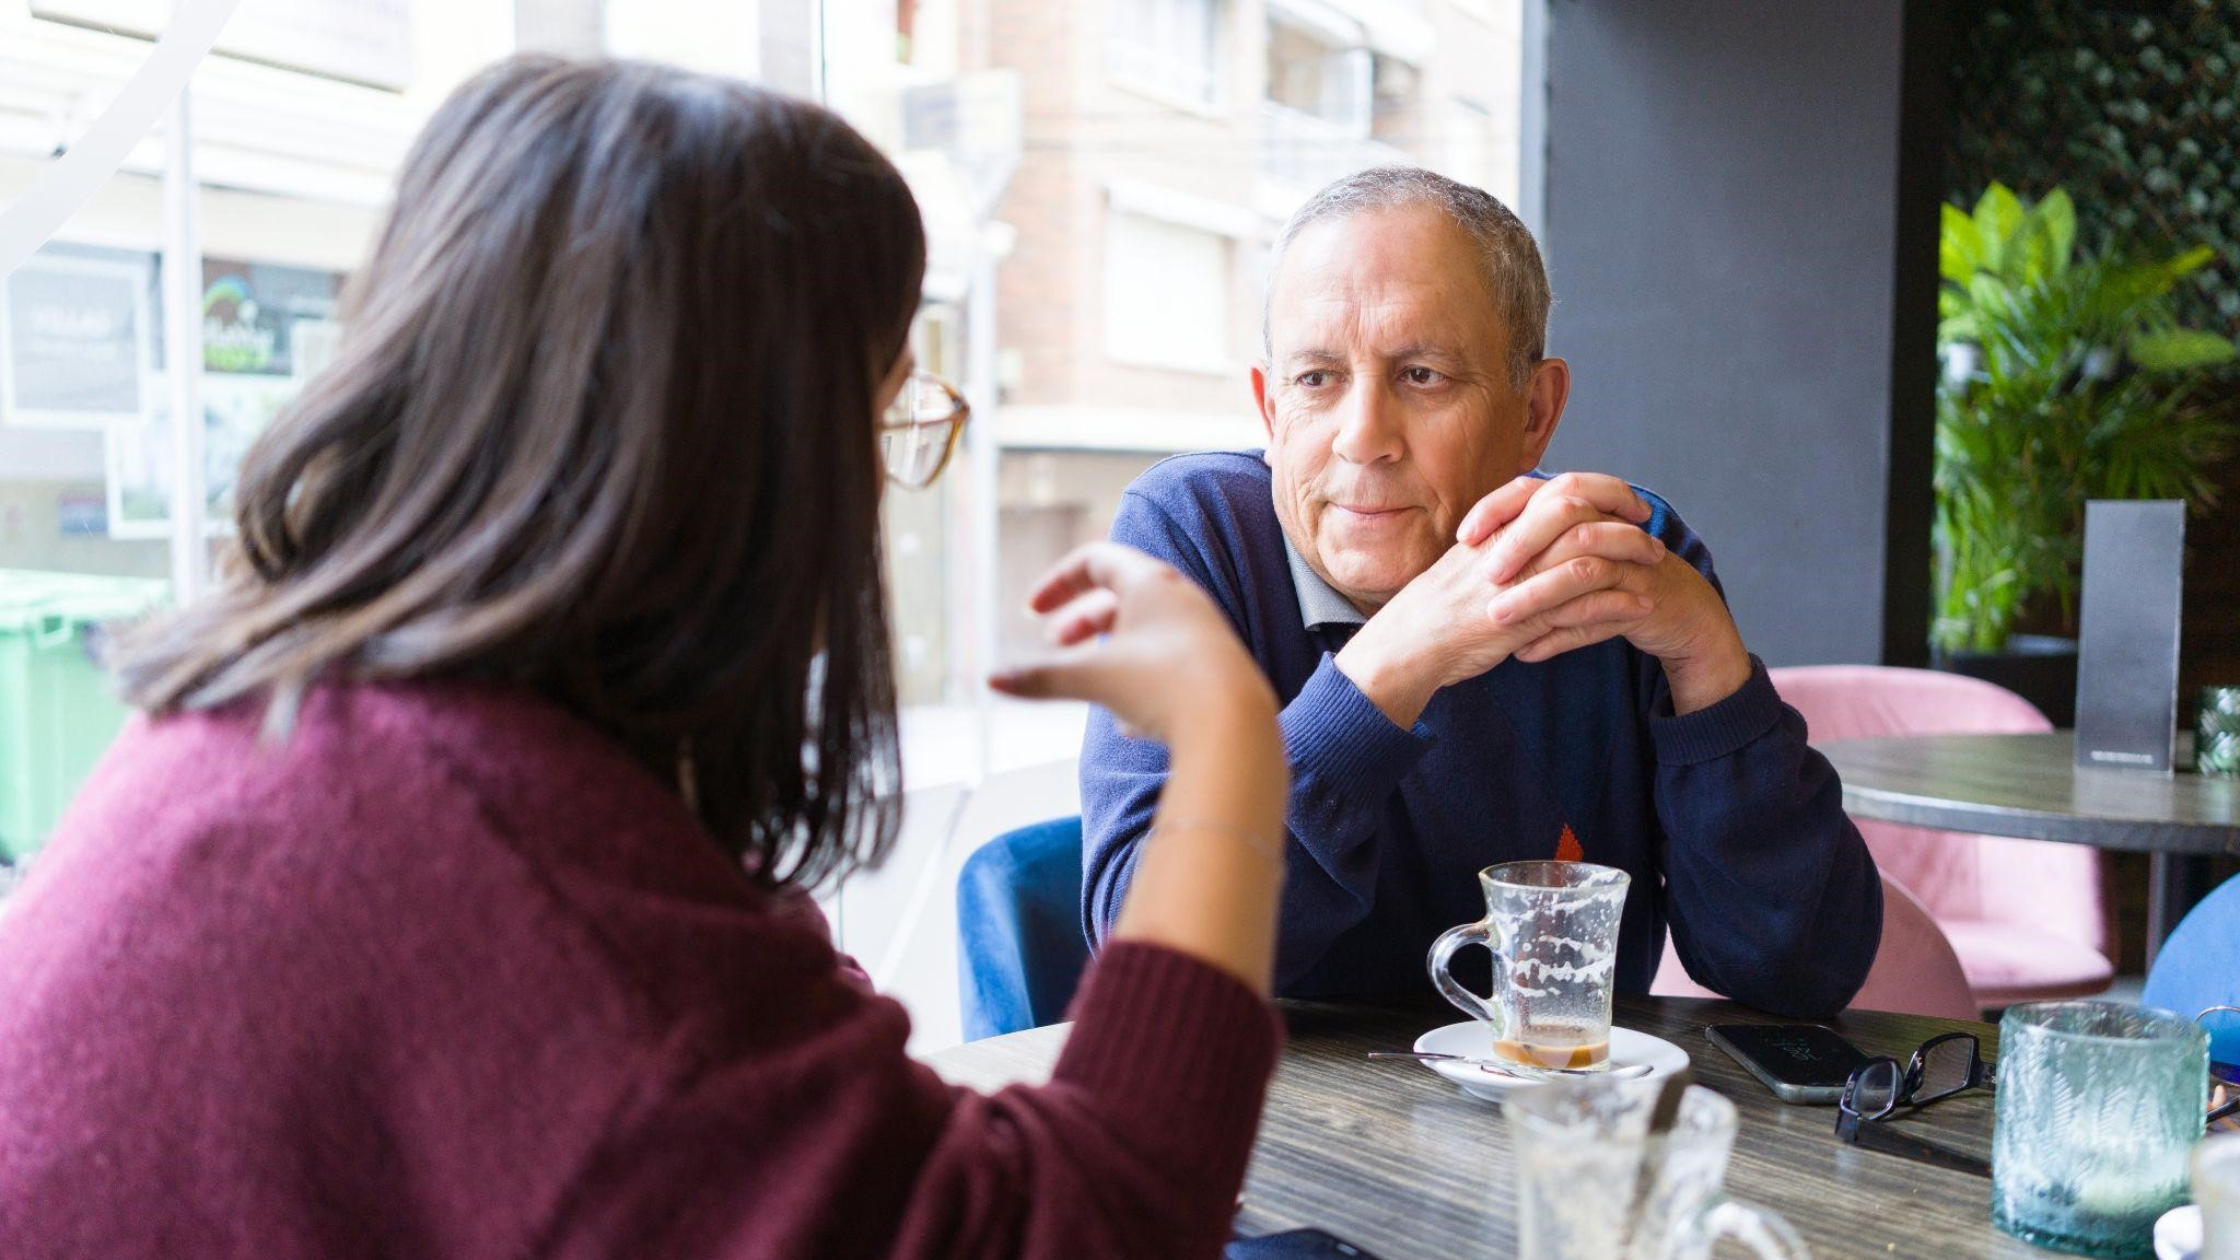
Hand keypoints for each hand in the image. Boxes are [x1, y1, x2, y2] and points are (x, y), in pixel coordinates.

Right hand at [990, 543, 1276, 745]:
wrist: (1236, 727)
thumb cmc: (1165, 688)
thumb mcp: (1094, 679)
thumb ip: (1041, 678)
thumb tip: (989, 680)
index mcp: (1150, 582)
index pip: (1096, 559)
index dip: (1058, 581)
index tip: (1032, 611)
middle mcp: (1181, 597)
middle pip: (1120, 594)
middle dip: (1081, 618)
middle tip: (1054, 643)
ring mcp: (1202, 631)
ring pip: (1144, 631)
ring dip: (1109, 652)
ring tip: (1092, 688)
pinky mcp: (1216, 666)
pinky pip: (1168, 663)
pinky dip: (1140, 680)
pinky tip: (1131, 725)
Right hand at [1334, 474, 1664, 725]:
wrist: (1409, 645)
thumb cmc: (1436, 606)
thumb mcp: (1468, 558)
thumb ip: (1503, 537)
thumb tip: (1536, 521)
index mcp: (1497, 526)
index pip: (1556, 486)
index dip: (1598, 486)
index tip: (1623, 499)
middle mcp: (1509, 545)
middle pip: (1578, 505)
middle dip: (1621, 509)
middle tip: (1648, 522)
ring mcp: (1518, 579)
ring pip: (1587, 549)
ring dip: (1629, 551)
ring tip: (1655, 560)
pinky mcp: (1525, 618)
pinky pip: (1582, 602)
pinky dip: (1618, 601)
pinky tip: (1642, 603)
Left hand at [1462, 472, 1751, 713]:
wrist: (1679, 614)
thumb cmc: (1615, 583)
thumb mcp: (1571, 559)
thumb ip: (1531, 549)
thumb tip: (1471, 554)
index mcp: (1585, 510)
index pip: (1536, 488)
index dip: (1499, 507)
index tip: (1465, 535)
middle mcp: (1609, 527)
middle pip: (1563, 516)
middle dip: (1520, 545)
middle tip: (1487, 575)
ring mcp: (1630, 563)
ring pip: (1582, 570)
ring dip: (1537, 597)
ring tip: (1498, 620)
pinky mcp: (1645, 599)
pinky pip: (1603, 614)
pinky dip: (1563, 635)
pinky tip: (1528, 653)